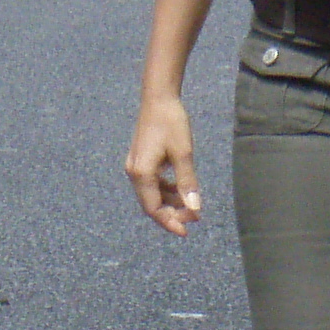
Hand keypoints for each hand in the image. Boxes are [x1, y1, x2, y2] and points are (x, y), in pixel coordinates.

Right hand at [125, 96, 202, 232]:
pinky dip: (166, 191)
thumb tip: (195, 208)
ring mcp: (136, 167)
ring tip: (191, 205)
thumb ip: (187, 183)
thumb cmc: (171, 123)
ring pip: (152, 195)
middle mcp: (134, 172)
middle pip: (151, 204)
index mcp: (141, 173)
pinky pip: (152, 184)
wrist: (158, 98)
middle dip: (172, 214)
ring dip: (170, 203)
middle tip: (195, 217)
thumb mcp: (183, 154)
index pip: (153, 208)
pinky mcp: (141, 161)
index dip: (170, 222)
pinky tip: (180, 189)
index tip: (187, 231)